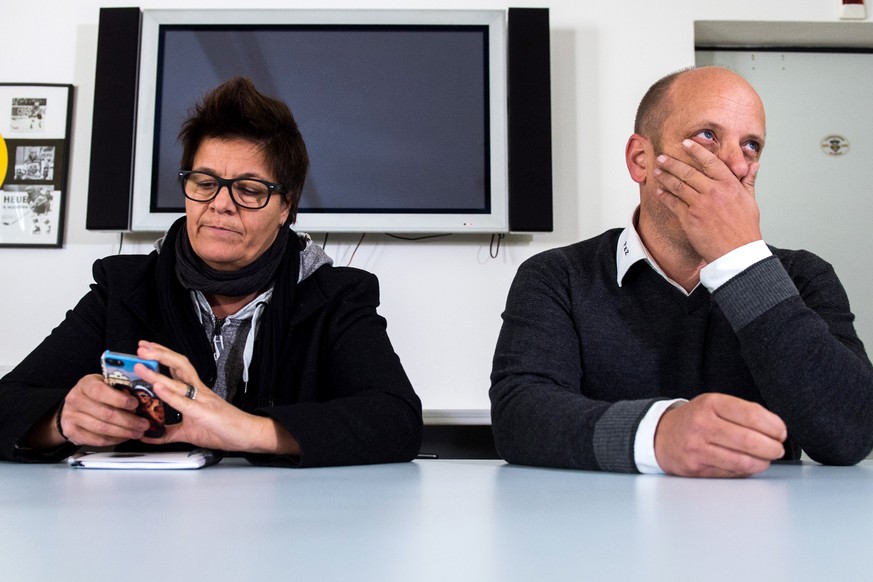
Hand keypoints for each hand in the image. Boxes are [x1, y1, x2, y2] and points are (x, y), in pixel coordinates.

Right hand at [57, 374, 149, 446]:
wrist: (74, 407)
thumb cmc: (95, 394)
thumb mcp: (106, 383)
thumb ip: (120, 388)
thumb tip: (143, 396)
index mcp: (86, 384)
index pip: (101, 391)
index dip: (120, 399)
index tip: (135, 404)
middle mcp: (75, 400)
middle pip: (104, 413)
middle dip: (128, 420)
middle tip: (143, 424)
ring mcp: (71, 417)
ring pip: (101, 428)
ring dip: (123, 432)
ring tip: (138, 432)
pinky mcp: (72, 432)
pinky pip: (96, 439)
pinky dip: (114, 440)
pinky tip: (124, 437)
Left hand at [134, 340, 299, 454]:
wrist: (247, 434)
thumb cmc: (223, 429)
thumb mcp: (189, 432)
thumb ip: (169, 432)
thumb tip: (149, 435)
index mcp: (196, 391)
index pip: (177, 368)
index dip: (161, 356)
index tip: (145, 350)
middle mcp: (199, 390)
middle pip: (178, 364)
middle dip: (158, 354)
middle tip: (141, 347)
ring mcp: (202, 399)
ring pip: (179, 378)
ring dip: (158, 371)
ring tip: (142, 364)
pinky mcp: (204, 412)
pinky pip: (184, 401)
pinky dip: (169, 394)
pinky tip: (158, 387)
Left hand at [653, 139, 761, 262]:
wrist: (737, 252)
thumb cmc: (745, 228)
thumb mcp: (750, 201)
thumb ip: (748, 181)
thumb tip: (753, 165)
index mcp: (730, 185)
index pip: (711, 161)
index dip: (696, 150)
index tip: (685, 143)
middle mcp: (714, 192)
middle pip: (689, 172)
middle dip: (673, 163)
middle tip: (662, 157)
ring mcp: (700, 205)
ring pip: (678, 185)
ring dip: (665, 177)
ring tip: (657, 171)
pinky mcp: (689, 218)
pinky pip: (673, 203)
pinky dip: (665, 195)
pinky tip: (659, 190)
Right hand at [654, 393, 786, 477]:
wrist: (660, 436)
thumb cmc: (694, 420)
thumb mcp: (713, 404)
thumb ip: (741, 412)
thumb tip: (775, 430)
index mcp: (710, 404)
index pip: (752, 414)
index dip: (774, 426)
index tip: (781, 432)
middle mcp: (702, 424)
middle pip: (750, 440)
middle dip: (772, 448)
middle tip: (778, 448)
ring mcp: (697, 448)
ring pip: (743, 461)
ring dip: (762, 462)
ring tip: (766, 458)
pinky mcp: (696, 468)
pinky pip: (731, 473)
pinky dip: (746, 470)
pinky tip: (748, 464)